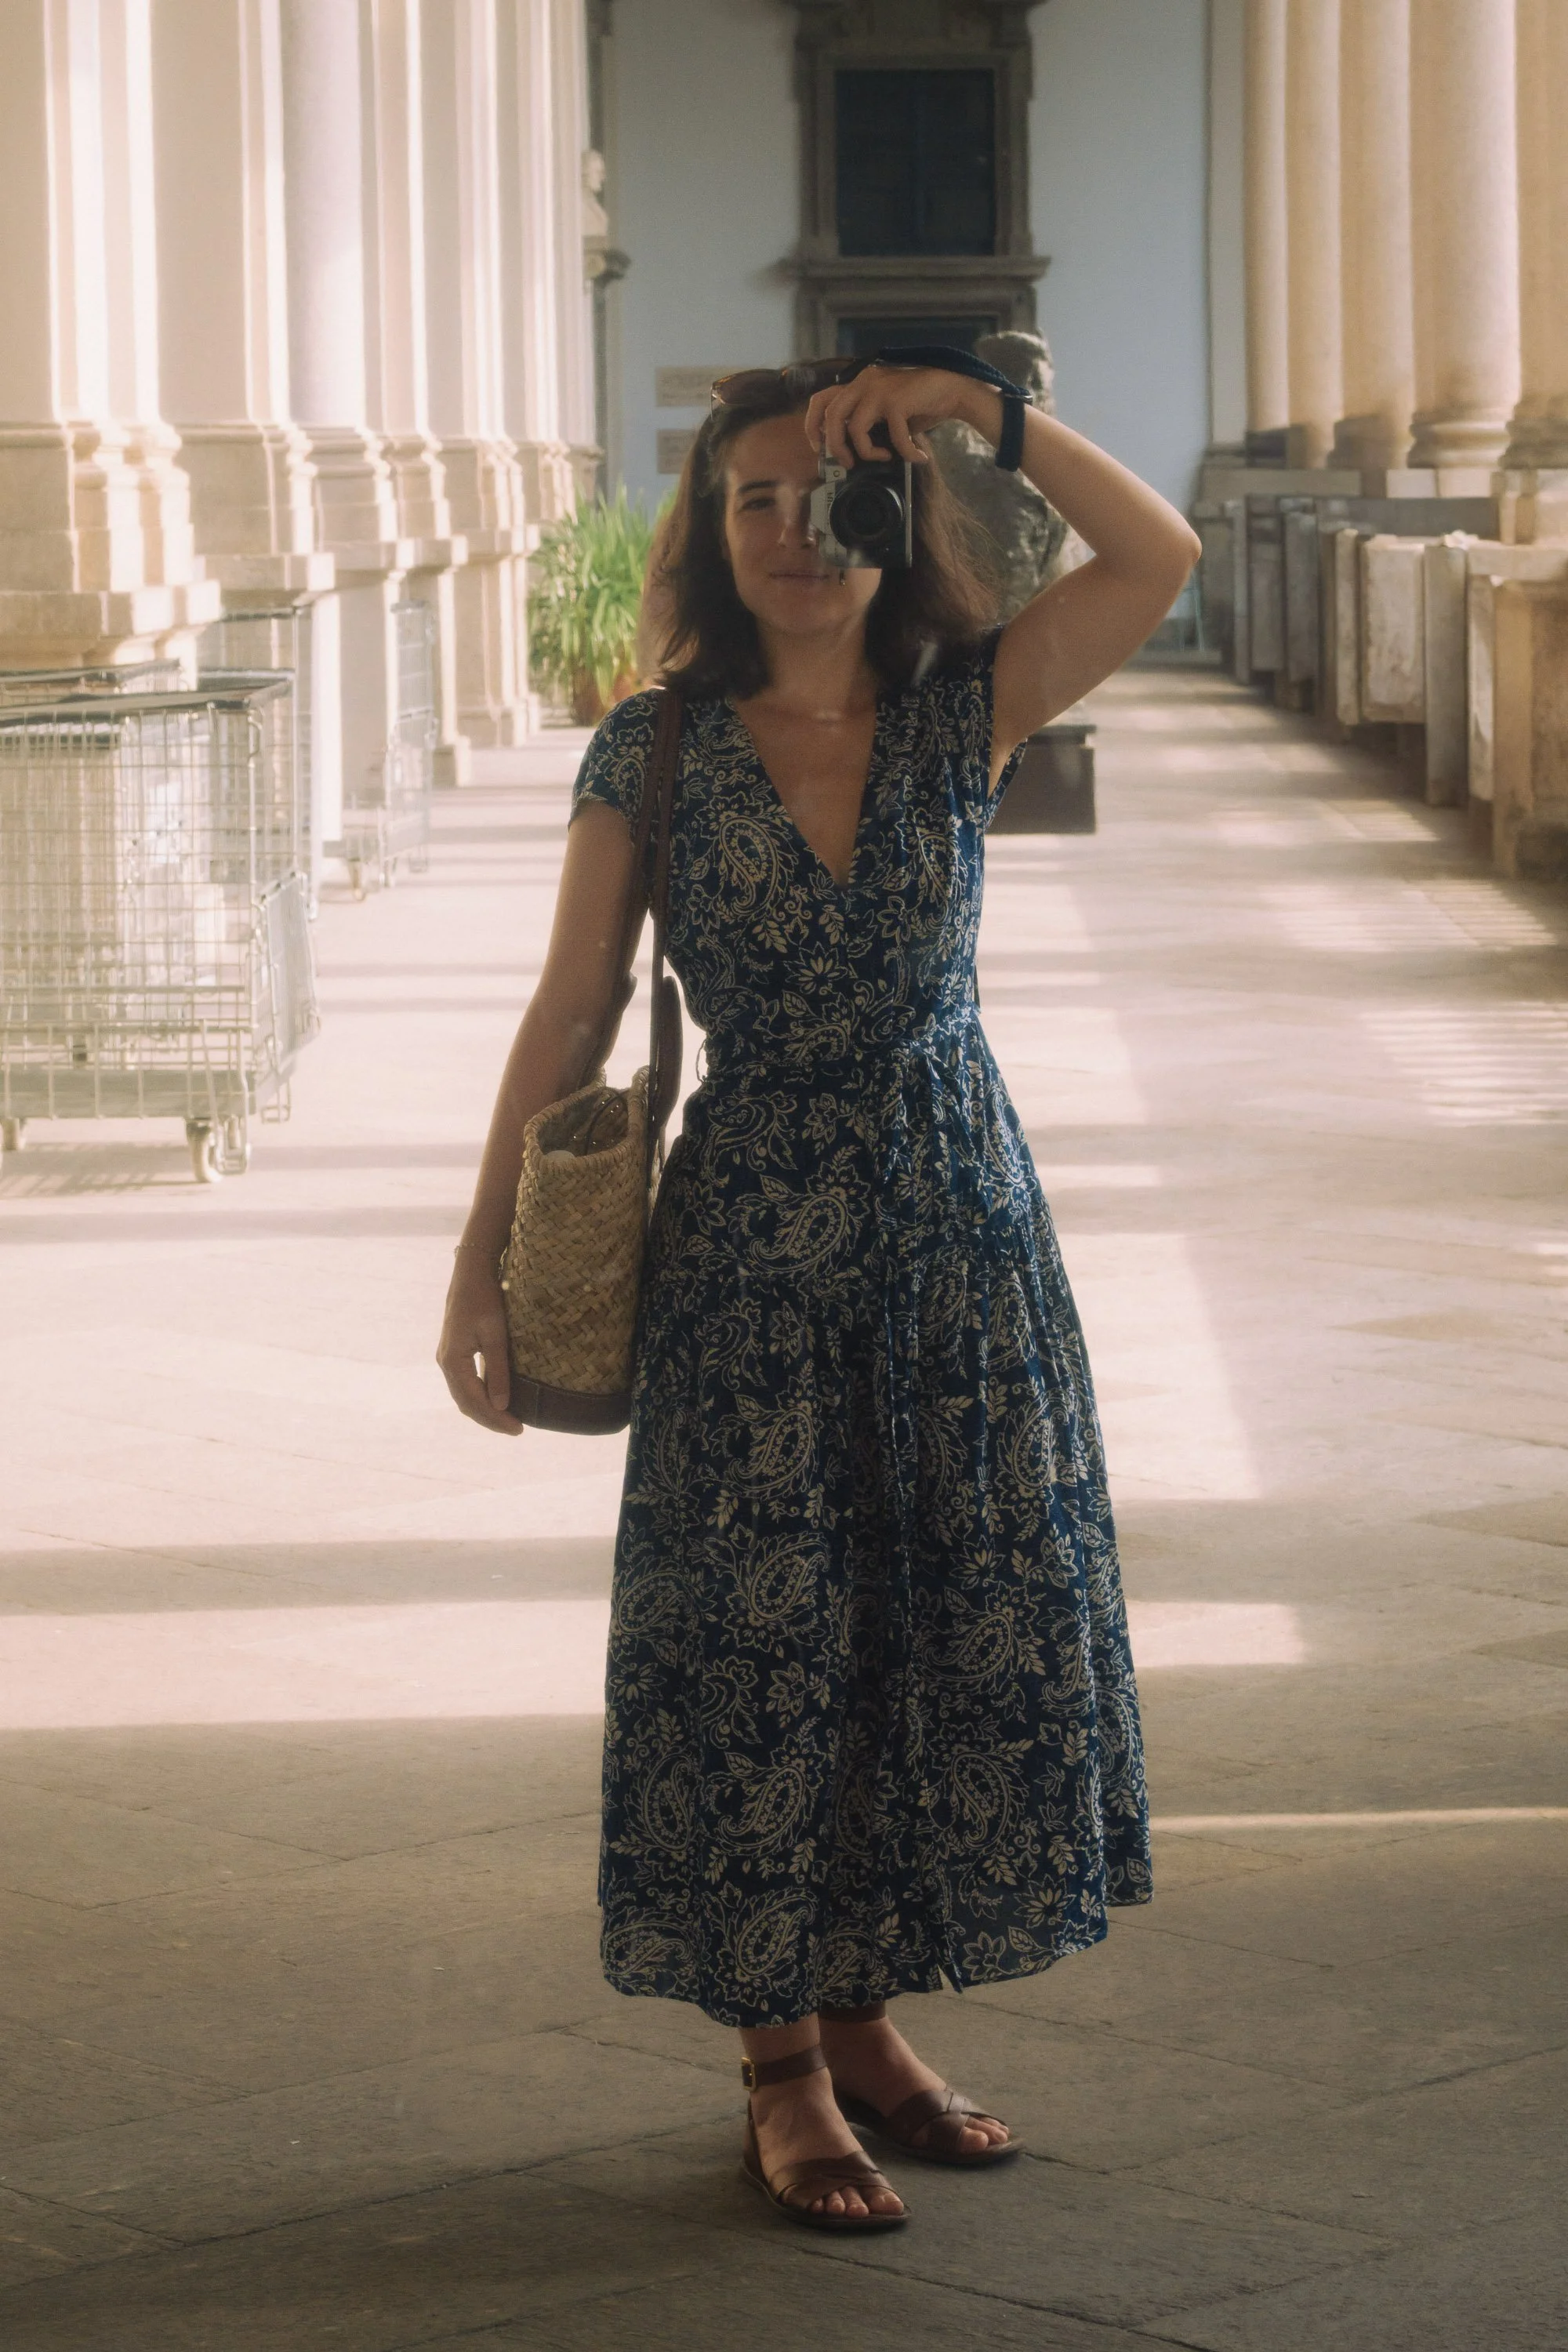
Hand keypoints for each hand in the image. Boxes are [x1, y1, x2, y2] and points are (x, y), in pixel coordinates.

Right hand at [437, 1259, 522, 1434]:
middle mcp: (446, 1363)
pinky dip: (480, 1397)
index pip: (475, 1402)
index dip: (496, 1419)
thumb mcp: (496, 1335)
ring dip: (484, 1410)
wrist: (470, 1273)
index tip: (519, 1429)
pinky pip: (464, 1384)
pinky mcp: (453, 1353)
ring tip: (509, 1420)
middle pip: (466, 1404)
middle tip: (517, 1430)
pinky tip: (497, 1399)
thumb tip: (502, 1405)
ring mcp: (447, 1358)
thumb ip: (498, 1371)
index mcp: (453, 1361)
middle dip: (490, 1419)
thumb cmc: (485, 1299)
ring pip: (464, 1396)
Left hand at [804, 364, 1000, 470]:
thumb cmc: (919, 405)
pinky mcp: (897, 400)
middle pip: (832, 415)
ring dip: (866, 452)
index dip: (813, 425)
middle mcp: (864, 382)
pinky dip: (905, 453)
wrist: (951, 390)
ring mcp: (879, 389)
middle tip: (848, 463)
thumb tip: (850, 452)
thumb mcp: (885, 413)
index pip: (821, 400)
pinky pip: (892, 437)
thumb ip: (867, 423)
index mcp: (857, 383)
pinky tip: (917, 457)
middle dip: (835, 445)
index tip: (819, 447)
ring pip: (854, 427)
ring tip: (883, 458)